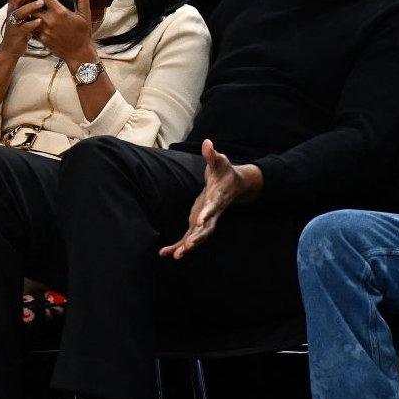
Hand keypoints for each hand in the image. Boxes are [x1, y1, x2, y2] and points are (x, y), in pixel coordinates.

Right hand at [0, 0, 46, 57]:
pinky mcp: (18, 33)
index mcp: (14, 5)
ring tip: (41, 3)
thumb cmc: (22, 28)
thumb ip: (29, 3)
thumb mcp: (24, 14)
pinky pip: (24, 28)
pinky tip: (39, 21)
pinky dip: (32, 24)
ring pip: (19, 12)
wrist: (12, 48)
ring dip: (30, 6)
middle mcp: (12, 12)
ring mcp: (14, 22)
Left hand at [30, 0, 96, 63]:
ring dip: (29, 8)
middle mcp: (49, 20)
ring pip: (30, 15)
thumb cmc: (83, 34)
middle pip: (32, 3)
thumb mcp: (86, 15)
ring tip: (28, 2)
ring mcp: (43, 29)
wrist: (78, 54)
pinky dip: (31, 20)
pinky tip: (33, 17)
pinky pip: (32, 26)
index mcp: (60, 12)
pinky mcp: (40, 37)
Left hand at [159, 140, 259, 259]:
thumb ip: (212, 154)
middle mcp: (214, 212)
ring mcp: (207, 220)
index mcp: (218, 198)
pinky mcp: (199, 223)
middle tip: (188, 246)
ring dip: (187, 247)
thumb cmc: (225, 172)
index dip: (207, 214)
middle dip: (198, 237)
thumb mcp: (220, 161)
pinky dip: (179, 246)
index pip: (213, 207)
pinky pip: (190, 237)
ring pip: (198, 237)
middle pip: (208, 228)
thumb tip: (207, 142)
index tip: (201, 221)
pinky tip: (165, 253)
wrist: (233, 184)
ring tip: (175, 256)